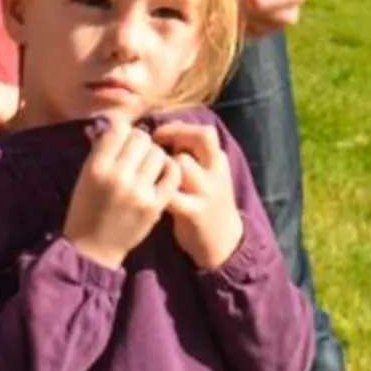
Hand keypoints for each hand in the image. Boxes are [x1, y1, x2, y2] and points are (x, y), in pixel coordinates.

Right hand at [62, 118, 179, 267]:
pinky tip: (161, 175)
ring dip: (154, 157)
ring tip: (147, 168)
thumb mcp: (86, 176)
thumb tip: (121, 124)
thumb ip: (103, 150)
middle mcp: (117, 177)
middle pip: (141, 138)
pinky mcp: (155, 205)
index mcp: (96, 168)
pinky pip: (172, 173)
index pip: (119, 130)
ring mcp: (138, 192)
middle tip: (137, 156)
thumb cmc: (86, 209)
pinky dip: (169, 170)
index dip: (123, 133)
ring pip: (158, 153)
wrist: (92, 250)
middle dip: (140, 144)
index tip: (123, 143)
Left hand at [153, 118, 247, 271]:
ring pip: (181, 164)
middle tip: (151, 144)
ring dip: (161, 163)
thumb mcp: (210, 175)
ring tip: (147, 168)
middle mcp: (216, 173)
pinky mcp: (193, 212)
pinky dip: (155, 188)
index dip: (180, 128)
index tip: (159, 134)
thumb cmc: (208, 203)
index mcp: (219, 162)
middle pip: (196, 141)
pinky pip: (170, 193)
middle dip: (170, 137)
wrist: (223, 242)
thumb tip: (165, 131)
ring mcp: (206, 192)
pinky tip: (146, 190)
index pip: (205, 132)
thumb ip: (193, 156)